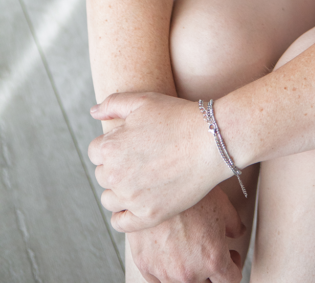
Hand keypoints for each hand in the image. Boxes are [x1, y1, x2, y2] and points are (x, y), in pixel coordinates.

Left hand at [89, 92, 227, 230]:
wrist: (212, 141)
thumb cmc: (179, 117)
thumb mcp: (144, 100)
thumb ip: (113, 103)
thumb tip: (94, 112)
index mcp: (110, 148)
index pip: (95, 152)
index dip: (113, 145)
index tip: (131, 143)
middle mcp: (115, 175)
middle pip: (102, 175)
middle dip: (117, 166)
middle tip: (141, 158)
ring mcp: (131, 198)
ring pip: (109, 199)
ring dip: (119, 190)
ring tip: (141, 178)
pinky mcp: (148, 215)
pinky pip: (120, 223)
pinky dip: (123, 214)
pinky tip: (136, 202)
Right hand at [129, 187, 245, 282]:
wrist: (159, 181)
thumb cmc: (193, 192)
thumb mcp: (223, 206)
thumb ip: (234, 226)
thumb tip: (238, 232)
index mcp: (213, 260)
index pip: (230, 280)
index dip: (233, 267)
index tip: (231, 256)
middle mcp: (189, 274)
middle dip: (212, 272)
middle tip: (211, 253)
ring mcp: (165, 273)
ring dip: (189, 272)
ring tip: (190, 250)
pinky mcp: (145, 266)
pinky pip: (158, 280)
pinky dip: (166, 271)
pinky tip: (171, 252)